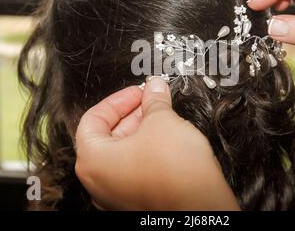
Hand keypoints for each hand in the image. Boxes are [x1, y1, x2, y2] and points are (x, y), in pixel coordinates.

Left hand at [75, 77, 239, 210]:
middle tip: (151, 101)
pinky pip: (135, 170)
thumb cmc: (175, 174)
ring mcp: (116, 195)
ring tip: (162, 118)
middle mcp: (99, 182)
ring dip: (141, 132)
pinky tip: (167, 140)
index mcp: (92, 161)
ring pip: (124, 154)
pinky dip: (147, 152)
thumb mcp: (163, 120)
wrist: (202, 205)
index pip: (94, 118)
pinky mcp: (136, 201)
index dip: (118, 100)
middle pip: (108, 136)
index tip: (136, 92)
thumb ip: (154, 100)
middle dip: (133, 114)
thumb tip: (154, 89)